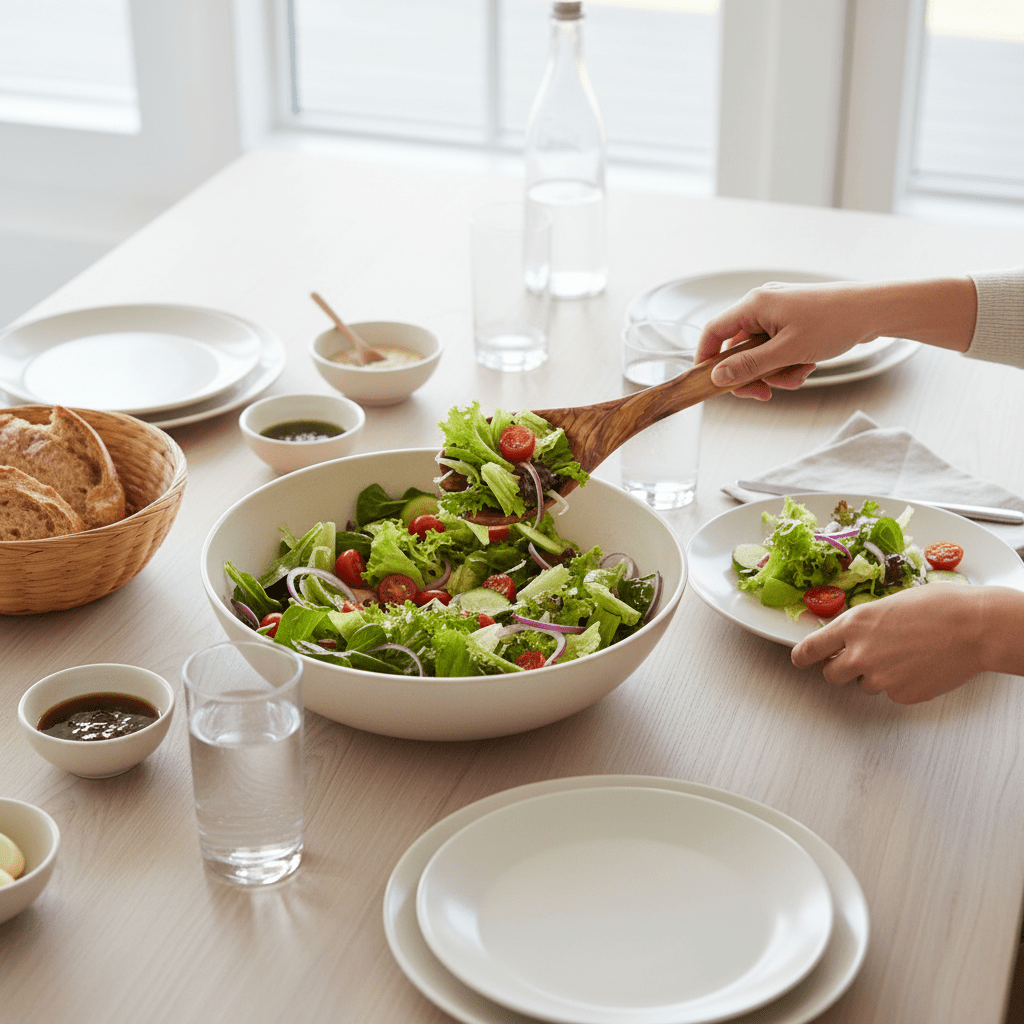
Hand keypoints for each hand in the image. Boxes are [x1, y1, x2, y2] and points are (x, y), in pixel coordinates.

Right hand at [697, 281, 884, 399]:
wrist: (874, 310)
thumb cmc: (834, 322)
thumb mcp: (787, 351)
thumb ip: (749, 366)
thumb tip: (718, 376)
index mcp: (754, 305)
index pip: (714, 331)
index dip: (705, 358)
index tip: (707, 381)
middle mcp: (762, 305)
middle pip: (738, 348)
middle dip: (751, 374)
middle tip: (763, 393)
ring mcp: (778, 312)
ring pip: (759, 353)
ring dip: (774, 371)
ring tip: (797, 375)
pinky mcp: (792, 320)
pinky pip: (776, 348)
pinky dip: (787, 363)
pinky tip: (806, 365)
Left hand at [791, 585, 988, 703]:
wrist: (974, 627)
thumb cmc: (938, 607)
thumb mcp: (887, 605)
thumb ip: (863, 623)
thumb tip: (851, 634)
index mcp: (853, 625)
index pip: (811, 648)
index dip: (802, 656)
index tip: (799, 660)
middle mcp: (860, 654)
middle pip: (832, 674)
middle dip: (842, 669)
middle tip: (862, 659)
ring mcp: (880, 678)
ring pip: (865, 685)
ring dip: (877, 675)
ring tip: (905, 655)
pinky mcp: (901, 695)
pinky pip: (892, 693)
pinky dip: (902, 684)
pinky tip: (920, 666)